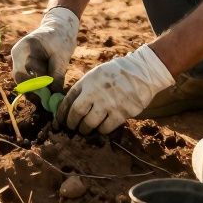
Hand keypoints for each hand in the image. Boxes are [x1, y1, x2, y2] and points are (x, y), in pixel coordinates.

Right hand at [10, 6, 79, 89]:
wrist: (60, 28)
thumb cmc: (61, 38)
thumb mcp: (61, 57)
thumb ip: (57, 76)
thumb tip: (54, 97)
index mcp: (23, 49)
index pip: (20, 74)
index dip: (32, 88)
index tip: (46, 96)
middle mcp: (17, 55)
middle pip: (21, 80)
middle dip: (35, 91)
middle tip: (50, 100)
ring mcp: (20, 61)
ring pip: (26, 82)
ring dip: (39, 89)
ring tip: (53, 91)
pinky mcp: (26, 66)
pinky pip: (31, 80)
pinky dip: (40, 85)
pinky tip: (51, 86)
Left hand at [55, 44, 173, 134]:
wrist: (143, 72)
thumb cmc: (117, 73)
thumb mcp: (97, 74)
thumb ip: (84, 87)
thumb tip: (70, 105)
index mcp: (87, 82)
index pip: (68, 100)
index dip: (61, 113)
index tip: (59, 121)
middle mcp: (95, 92)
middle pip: (76, 114)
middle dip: (72, 124)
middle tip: (72, 128)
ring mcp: (108, 103)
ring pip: (89, 124)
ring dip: (85, 129)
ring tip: (86, 130)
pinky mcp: (121, 113)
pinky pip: (106, 128)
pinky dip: (101, 130)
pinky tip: (102, 128)